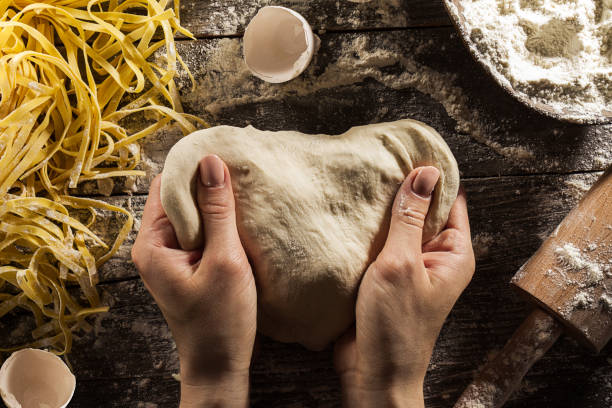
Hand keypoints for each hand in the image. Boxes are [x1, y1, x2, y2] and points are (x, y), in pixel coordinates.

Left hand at [131, 155, 256, 407]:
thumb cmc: (221, 320)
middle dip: (205, 187)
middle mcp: (155, 248)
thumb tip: (211, 163)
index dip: (191, 170)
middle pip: (177, 200)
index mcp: (152, 245)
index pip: (164, 188)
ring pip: (191, 216)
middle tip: (239, 174)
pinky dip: (217, 224)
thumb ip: (218, 212)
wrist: (220, 366)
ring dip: (214, 206)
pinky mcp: (187, 266)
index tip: (222, 156)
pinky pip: (199, 233)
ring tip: (243, 195)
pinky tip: (239, 221)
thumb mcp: (224, 260)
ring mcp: (170, 258)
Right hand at [334, 166, 474, 407]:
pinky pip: (378, 245)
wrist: (372, 372)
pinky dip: (365, 232)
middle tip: (374, 163)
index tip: (406, 151)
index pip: (450, 200)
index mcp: (453, 253)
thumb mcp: (401, 264)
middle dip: (400, 190)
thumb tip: (425, 173)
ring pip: (397, 227)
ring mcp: (408, 267)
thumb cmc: (395, 326)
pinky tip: (346, 215)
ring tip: (356, 184)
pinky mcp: (384, 276)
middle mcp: (434, 257)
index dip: (431, 175)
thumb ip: (410, 219)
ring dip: (379, 212)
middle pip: (422, 211)